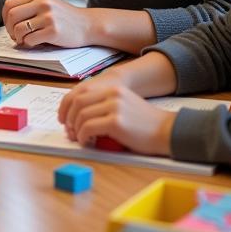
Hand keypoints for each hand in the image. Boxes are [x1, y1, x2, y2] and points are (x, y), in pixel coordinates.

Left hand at [2, 0, 92, 47]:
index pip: (9, 4)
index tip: (10, 25)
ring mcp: (49, 17)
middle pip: (12, 15)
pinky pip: (31, 40)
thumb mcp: (48, 4)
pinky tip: (34, 43)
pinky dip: (28, 44)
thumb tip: (7, 20)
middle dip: (9, 29)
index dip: (5, 17)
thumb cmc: (65, 17)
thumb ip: (30, 7)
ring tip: (24, 40)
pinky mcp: (54, 31)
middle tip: (15, 36)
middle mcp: (43, 3)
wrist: (89, 25)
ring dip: (18, 38)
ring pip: (19, 29)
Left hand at [58, 78, 175, 154]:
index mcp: (112, 90)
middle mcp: (112, 94)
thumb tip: (79, 117)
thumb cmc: (145, 125)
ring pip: (81, 116)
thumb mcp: (124, 106)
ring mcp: (114, 107)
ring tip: (79, 138)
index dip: (67, 107)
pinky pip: (88, 127)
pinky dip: (83, 136)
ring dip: (76, 129)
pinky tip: (87, 142)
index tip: (63, 119)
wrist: (167, 131)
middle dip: (69, 118)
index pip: (80, 93)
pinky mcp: (116, 122)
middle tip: (69, 131)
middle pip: (77, 103)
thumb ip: (104, 106)